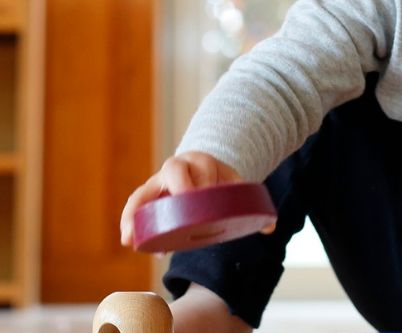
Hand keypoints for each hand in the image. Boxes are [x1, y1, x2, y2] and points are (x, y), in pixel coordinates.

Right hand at [120, 151, 257, 247]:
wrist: (202, 169)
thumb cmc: (217, 182)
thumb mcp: (233, 185)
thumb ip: (249, 204)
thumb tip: (271, 228)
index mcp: (202, 160)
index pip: (202, 165)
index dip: (203, 181)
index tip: (204, 198)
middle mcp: (178, 167)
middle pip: (172, 169)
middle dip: (177, 190)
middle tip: (180, 216)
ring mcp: (161, 182)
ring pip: (144, 190)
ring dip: (137, 212)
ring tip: (132, 237)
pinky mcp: (150, 197)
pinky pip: (135, 205)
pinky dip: (131, 221)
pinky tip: (130, 240)